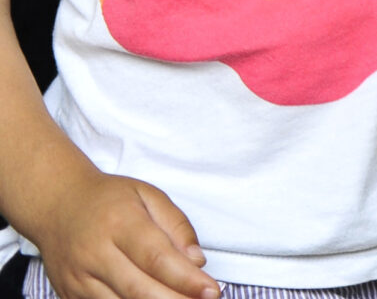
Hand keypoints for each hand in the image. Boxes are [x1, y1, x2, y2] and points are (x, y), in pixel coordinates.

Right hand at [28, 169, 217, 298]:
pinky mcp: (69, 294)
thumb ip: (177, 226)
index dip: (186, 279)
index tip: (211, 290)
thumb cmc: (107, 200)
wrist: (56, 204)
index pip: (156, 258)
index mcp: (119, 223)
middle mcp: (94, 253)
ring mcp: (78, 278)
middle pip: (139, 289)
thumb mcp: (149, 196)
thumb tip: (196, 261)